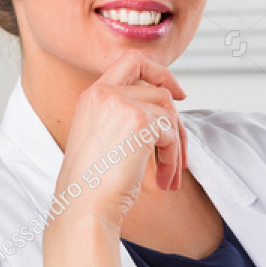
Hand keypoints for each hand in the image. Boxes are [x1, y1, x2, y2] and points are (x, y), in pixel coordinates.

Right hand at [56, 51, 188, 218]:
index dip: (160, 72)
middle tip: (181, 151)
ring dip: (176, 147)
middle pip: (159, 90)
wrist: (84, 205)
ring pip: (170, 114)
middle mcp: (104, 93)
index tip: (179, 93)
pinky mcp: (140, 121)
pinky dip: (173, 159)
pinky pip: (171, 134)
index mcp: (92, 95)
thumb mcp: (104, 138)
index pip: (131, 61)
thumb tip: (167, 112)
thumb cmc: (93, 184)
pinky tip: (164, 181)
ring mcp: (122, 104)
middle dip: (176, 121)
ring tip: (170, 175)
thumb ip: (125, 117)